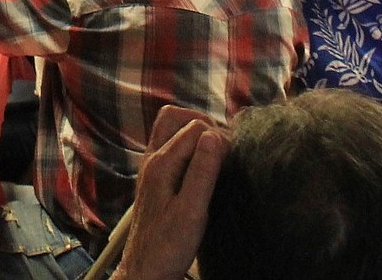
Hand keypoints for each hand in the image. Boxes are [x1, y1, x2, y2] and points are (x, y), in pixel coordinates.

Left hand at [111, 106, 229, 279]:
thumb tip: (214, 135)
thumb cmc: (168, 246)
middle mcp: (152, 159)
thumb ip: (201, 172)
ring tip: (217, 154)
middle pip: (174, 117)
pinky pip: (171, 146)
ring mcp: (152, 168)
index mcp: (161, 163)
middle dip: (202, 122)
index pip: (194, 127)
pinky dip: (189, 146)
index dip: (219, 136)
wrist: (145, 270)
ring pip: (170, 130)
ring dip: (194, 132)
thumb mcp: (191, 211)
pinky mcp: (156, 179)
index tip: (236, 156)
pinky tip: (204, 167)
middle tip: (225, 147)